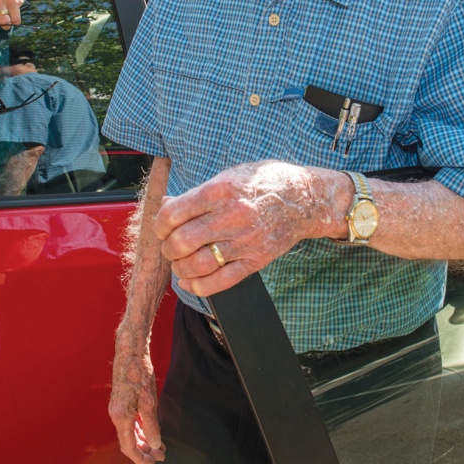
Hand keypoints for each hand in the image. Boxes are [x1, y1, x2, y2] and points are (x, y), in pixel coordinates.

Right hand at [109, 337, 164, 463]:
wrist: (130, 352)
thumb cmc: (140, 374)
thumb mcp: (149, 402)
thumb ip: (151, 425)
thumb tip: (155, 444)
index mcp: (121, 417)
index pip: (128, 447)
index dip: (141, 458)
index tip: (154, 463)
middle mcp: (116, 415)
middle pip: (128, 442)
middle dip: (145, 451)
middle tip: (161, 455)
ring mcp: (117, 408)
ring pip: (129, 433)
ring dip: (143, 441)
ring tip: (159, 446)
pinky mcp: (121, 402)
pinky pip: (129, 423)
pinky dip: (140, 430)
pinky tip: (151, 431)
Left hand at [154, 161, 340, 296]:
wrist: (304, 199)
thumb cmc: (263, 183)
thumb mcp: (228, 176)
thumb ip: (197, 193)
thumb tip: (166, 207)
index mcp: (220, 191)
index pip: (173, 214)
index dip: (159, 225)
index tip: (161, 228)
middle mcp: (232, 216)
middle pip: (181, 242)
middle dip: (168, 248)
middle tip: (171, 246)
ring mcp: (245, 241)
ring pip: (197, 265)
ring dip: (180, 268)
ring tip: (181, 262)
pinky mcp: (256, 260)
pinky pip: (220, 282)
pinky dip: (198, 287)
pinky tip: (191, 282)